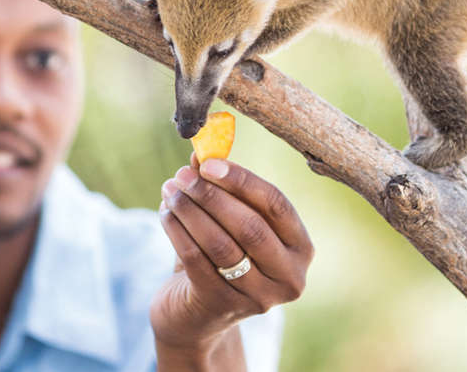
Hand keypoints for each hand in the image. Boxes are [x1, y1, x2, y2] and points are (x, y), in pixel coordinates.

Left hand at [151, 155, 313, 370]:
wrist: (197, 314)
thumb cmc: (220, 256)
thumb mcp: (228, 222)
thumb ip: (221, 187)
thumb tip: (201, 152)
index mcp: (301, 248)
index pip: (277, 205)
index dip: (242, 180)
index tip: (209, 163)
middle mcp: (289, 276)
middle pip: (250, 226)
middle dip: (211, 195)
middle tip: (182, 175)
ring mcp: (258, 297)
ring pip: (221, 244)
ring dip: (190, 211)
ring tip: (169, 189)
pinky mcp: (223, 306)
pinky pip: (197, 260)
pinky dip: (177, 231)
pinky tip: (165, 213)